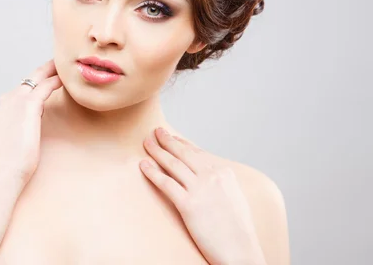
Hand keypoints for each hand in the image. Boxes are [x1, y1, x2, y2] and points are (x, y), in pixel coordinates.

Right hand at [0, 59, 62, 186]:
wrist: (5, 170)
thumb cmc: (12, 159)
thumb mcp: (16, 135)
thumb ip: (23, 123)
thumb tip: (33, 122)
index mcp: (5, 104)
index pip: (25, 85)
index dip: (39, 79)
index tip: (50, 74)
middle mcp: (9, 98)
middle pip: (32, 77)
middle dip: (47, 68)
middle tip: (60, 62)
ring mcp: (17, 99)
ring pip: (39, 77)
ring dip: (53, 71)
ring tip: (66, 68)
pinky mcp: (28, 105)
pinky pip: (46, 86)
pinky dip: (56, 81)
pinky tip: (65, 80)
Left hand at [140, 127, 265, 264]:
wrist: (240, 252)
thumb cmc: (236, 229)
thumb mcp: (233, 197)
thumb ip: (218, 182)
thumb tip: (203, 173)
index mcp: (224, 173)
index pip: (198, 153)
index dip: (181, 143)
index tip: (171, 137)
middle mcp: (212, 177)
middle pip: (184, 154)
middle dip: (167, 141)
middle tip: (156, 132)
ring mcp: (200, 189)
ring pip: (173, 164)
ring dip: (157, 151)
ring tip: (146, 143)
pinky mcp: (188, 205)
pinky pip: (166, 183)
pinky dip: (152, 172)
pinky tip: (143, 165)